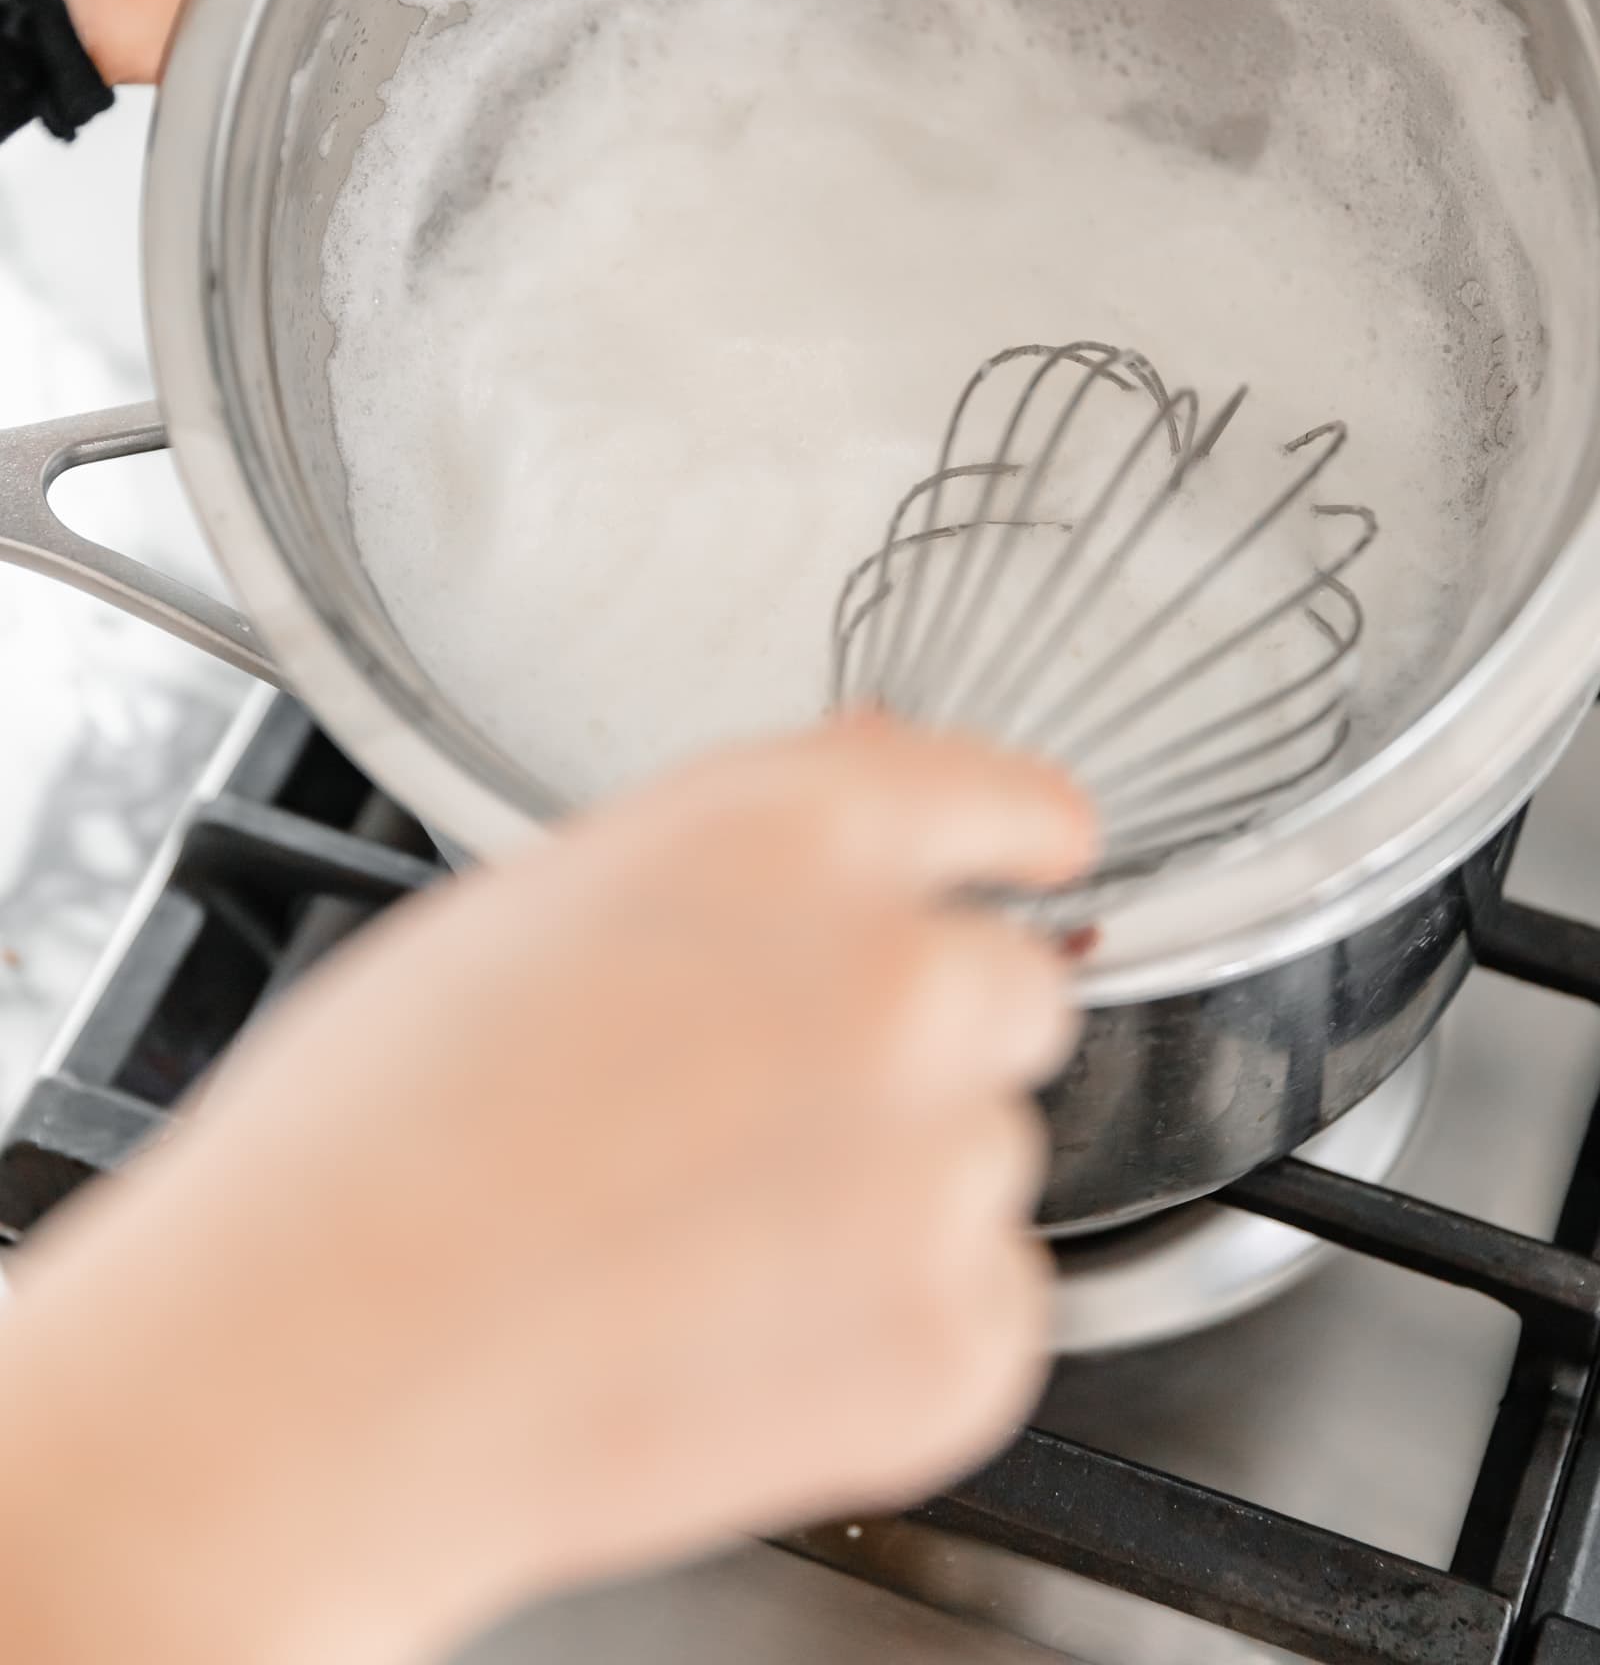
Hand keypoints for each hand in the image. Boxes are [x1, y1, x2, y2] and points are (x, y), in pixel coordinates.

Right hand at [0, 719, 1089, 1664]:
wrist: (311, 1373)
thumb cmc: (377, 1134)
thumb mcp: (549, 900)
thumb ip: (749, 838)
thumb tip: (870, 779)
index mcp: (794, 837)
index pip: (996, 796)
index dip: (1022, 831)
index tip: (1043, 852)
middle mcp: (900, 981)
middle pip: (1013, 986)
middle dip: (925, 1036)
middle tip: (770, 1108)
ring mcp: (937, 1171)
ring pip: (989, 1153)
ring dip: (897, 1189)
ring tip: (712, 1237)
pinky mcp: (949, 1348)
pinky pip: (990, 1308)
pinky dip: (900, 1329)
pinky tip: (744, 1329)